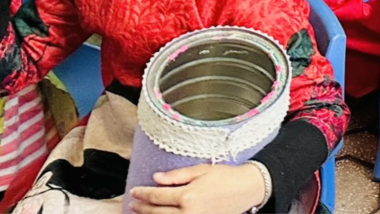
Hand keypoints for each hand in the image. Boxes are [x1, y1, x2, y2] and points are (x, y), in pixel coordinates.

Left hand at [126, 162, 269, 213]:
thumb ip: (177, 176)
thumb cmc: (226, 176)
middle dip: (142, 207)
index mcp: (188, 195)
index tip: (134, 191)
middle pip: (157, 212)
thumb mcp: (202, 170)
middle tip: (133, 202)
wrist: (247, 189)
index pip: (157, 196)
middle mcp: (188, 212)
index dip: (143, 194)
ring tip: (140, 212)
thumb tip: (156, 178)